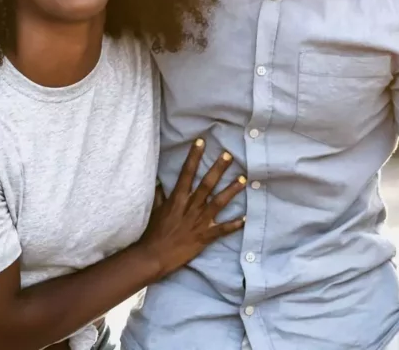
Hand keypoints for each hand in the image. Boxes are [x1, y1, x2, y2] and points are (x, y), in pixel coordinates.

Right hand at [136, 139, 245, 276]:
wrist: (154, 256)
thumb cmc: (153, 233)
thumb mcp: (155, 210)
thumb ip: (160, 194)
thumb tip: (160, 180)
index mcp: (177, 199)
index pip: (187, 173)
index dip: (194, 156)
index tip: (201, 141)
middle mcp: (190, 207)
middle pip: (207, 184)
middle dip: (218, 169)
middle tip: (229, 155)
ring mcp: (199, 221)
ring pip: (219, 203)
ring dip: (231, 190)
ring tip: (244, 179)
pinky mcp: (205, 236)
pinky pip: (222, 230)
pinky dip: (234, 225)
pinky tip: (245, 218)